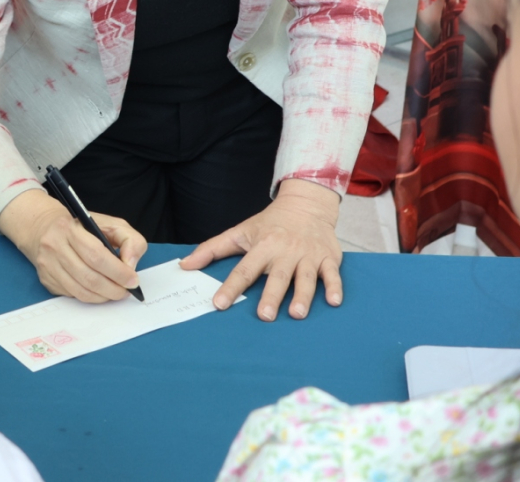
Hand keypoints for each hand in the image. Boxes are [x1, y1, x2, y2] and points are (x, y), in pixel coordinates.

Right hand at [0, 189, 146, 302]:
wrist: (45, 228)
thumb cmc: (82, 227)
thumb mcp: (111, 224)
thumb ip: (130, 240)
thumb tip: (131, 265)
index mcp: (69, 228)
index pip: (96, 256)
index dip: (117, 272)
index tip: (132, 280)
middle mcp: (54, 246)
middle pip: (88, 277)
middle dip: (113, 289)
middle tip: (126, 291)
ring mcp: (48, 265)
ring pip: (80, 291)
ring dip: (103, 296)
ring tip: (115, 292)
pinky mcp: (46, 279)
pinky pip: (72, 295)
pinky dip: (90, 296)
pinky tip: (99, 290)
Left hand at [181, 179, 342, 320]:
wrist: (307, 203)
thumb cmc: (270, 223)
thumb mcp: (240, 232)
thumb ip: (212, 249)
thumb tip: (184, 264)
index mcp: (262, 246)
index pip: (244, 269)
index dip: (231, 286)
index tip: (219, 304)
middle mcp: (285, 251)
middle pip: (277, 276)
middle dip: (271, 295)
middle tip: (264, 316)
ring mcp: (308, 255)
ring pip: (306, 277)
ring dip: (302, 295)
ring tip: (296, 314)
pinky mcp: (329, 257)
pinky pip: (332, 274)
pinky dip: (334, 287)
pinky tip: (334, 302)